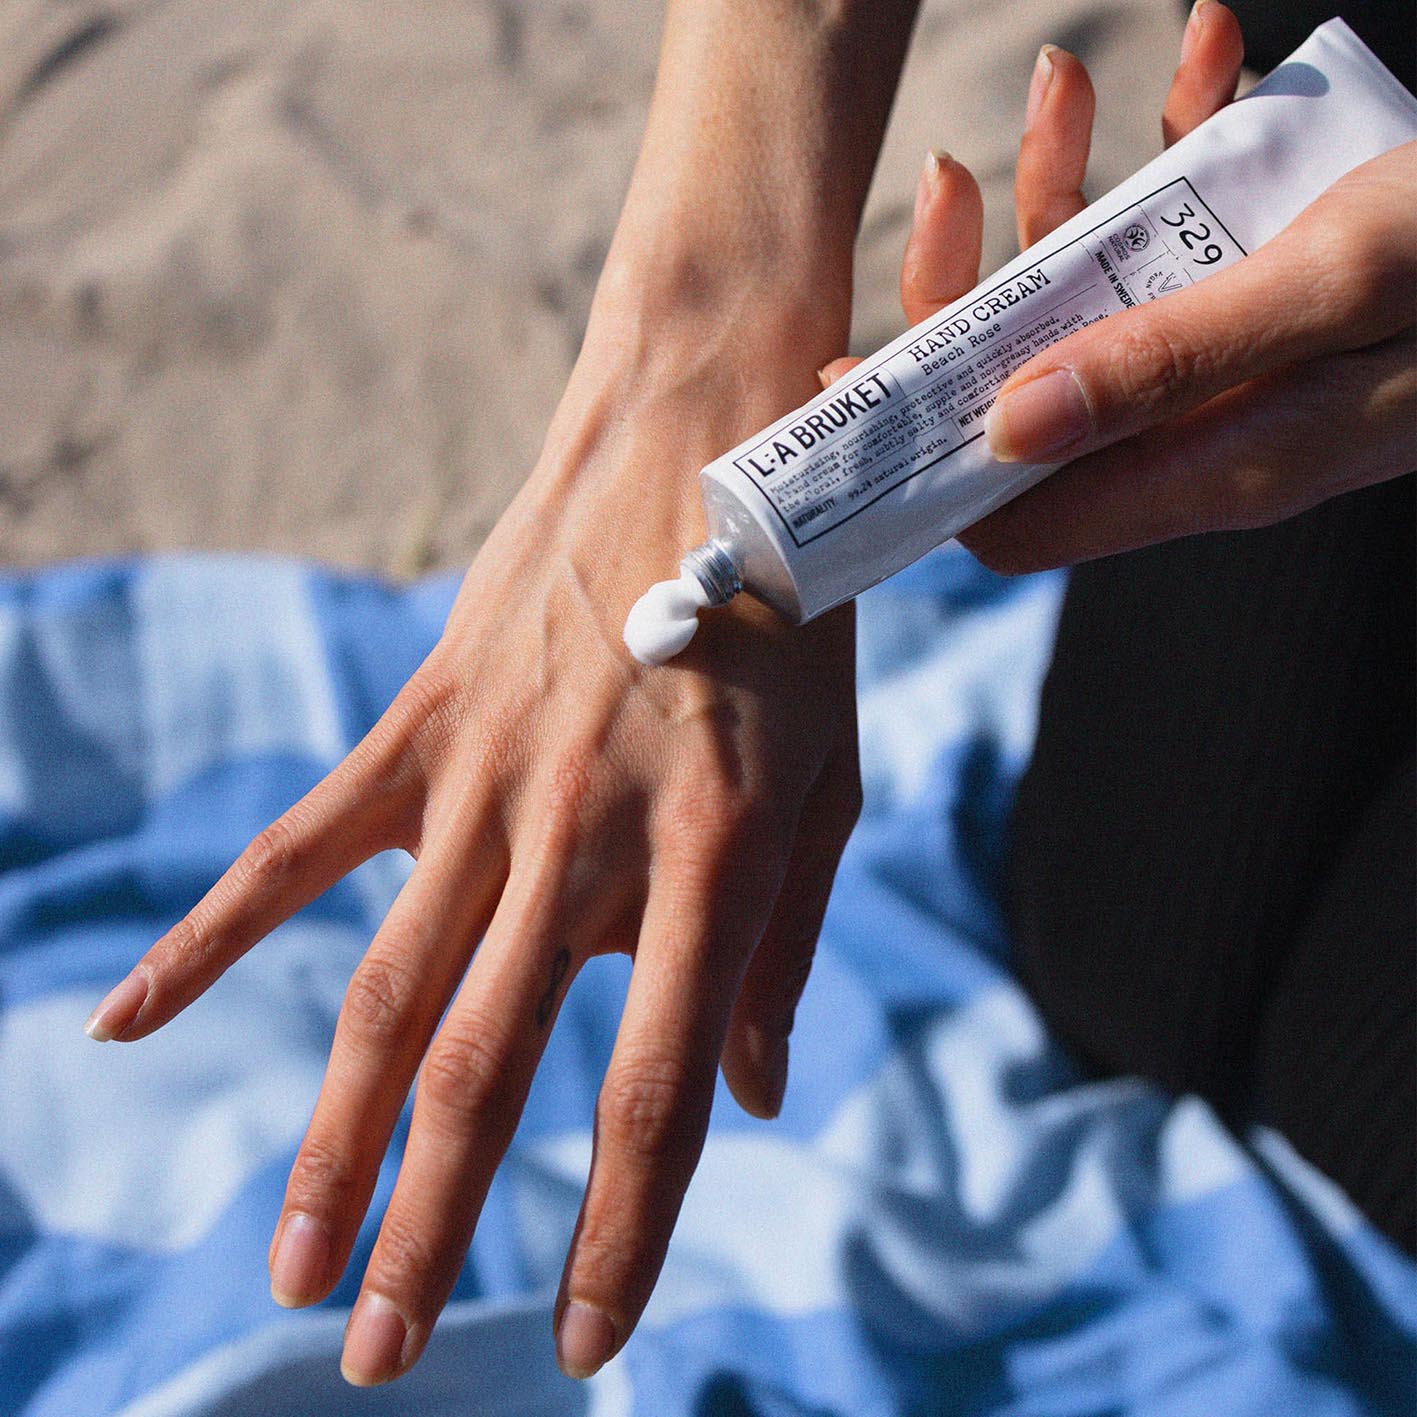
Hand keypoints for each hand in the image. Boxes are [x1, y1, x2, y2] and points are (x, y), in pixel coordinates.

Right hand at [82, 285, 861, 1382]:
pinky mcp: (423, 727)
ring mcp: (486, 777)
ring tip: (296, 1267)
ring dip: (335, 1142)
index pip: (657, 1087)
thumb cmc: (792, 625)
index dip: (621, 1229)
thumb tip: (750, 1100)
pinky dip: (211, 939)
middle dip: (435, 1228)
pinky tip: (129, 1026)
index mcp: (710, 855)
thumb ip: (782, 946)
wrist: (708, 439)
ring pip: (384, 991)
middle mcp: (584, 831)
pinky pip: (298, 851)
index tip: (588, 1343)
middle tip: (387, 1356)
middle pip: (487, 1063)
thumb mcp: (830, 785)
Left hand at [827, 3, 1414, 573]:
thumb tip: (1002, 426)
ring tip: (1071, 76)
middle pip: (1033, 392)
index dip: (928, 453)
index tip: (863, 372)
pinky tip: (1201, 56)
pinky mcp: (1273, 302)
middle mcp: (1204, 434)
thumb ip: (1164, 365)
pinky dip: (1180, 150)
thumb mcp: (1326, 285)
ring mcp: (1235, 368)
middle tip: (963, 171)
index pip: (1013, 510)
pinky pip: (1193, 245)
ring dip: (1070, 189)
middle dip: (980, 283)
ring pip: (1103, 301)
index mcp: (1205, 466)